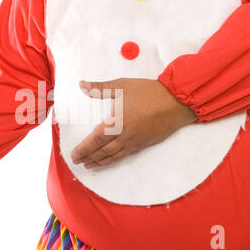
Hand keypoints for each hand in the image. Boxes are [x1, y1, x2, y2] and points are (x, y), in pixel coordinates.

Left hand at [70, 77, 196, 169]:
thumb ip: (100, 88)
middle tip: (77, 161)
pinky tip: (111, 159)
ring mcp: (135, 142)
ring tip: (90, 165)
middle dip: (88, 157)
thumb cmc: (149, 92)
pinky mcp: (144, 144)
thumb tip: (81, 85)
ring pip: (113, 156)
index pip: (95, 140)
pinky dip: (114, 160)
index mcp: (117, 122)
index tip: (73, 155)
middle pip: (102, 151)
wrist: (176, 102)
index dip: (83, 149)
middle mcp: (124, 136)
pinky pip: (125, 155)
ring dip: (100, 161)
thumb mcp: (122, 85)